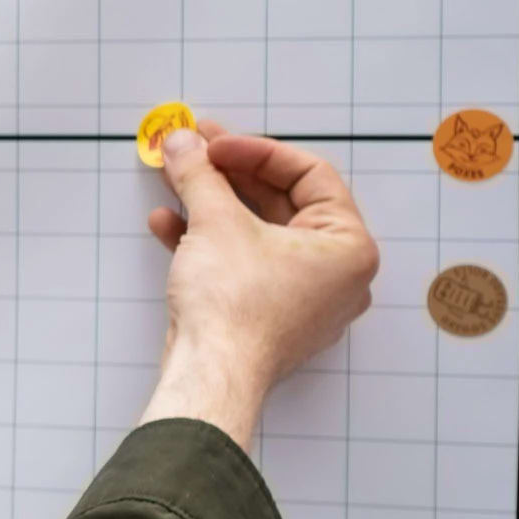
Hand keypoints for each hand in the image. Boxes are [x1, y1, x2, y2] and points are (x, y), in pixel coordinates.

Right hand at [137, 127, 380, 448]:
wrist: (211, 375)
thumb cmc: (236, 308)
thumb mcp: (215, 222)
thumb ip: (200, 174)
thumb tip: (183, 143)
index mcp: (348, 246)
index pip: (308, 175)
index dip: (255, 151)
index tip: (213, 143)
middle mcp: (336, 274)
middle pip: (280, 203)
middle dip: (227, 176)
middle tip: (193, 152)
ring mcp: (303, 299)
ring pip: (257, 235)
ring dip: (212, 206)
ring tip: (176, 183)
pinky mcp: (269, 317)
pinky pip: (245, 265)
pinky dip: (210, 243)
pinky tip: (170, 226)